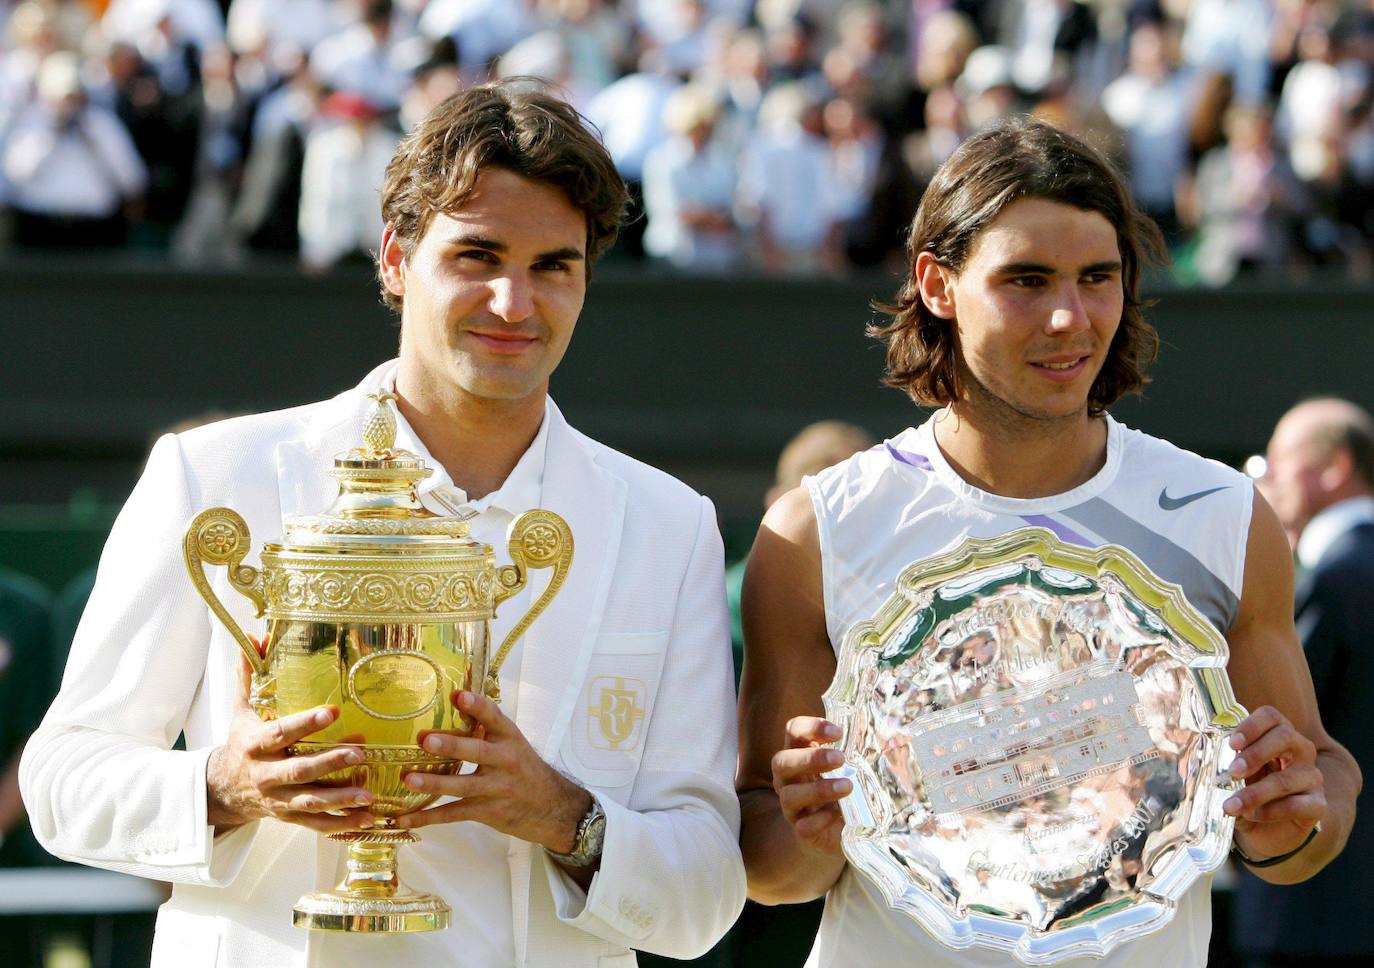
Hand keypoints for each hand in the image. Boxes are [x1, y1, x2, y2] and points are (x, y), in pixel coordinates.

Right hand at [206, 659, 374, 832]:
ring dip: (340, 800)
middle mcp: (266, 775)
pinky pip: (317, 825)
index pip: (281, 733)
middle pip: (298, 771)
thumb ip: (248, 674)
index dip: (304, 724)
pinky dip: (342, 825)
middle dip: (328, 763)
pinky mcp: (289, 817)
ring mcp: (278, 800)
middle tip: (360, 753)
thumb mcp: (239, 710)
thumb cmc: (241, 743)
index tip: (331, 712)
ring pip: (310, 802)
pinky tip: (369, 820)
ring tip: (370, 795)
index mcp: (255, 745)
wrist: (221, 790)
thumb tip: (253, 637)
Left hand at [396, 690, 588, 852]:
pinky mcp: (487, 812)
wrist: (551, 807)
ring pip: (463, 786)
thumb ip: (488, 728)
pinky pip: (454, 814)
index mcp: (510, 738)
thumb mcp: (514, 744)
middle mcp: (505, 761)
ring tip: (409, 779)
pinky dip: (428, 817)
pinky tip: (405, 818)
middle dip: (452, 746)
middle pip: (477, 752)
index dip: (477, 706)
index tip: (458, 695)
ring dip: (434, 783)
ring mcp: (497, 789)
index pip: (495, 717)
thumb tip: (454, 698)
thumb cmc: (524, 769)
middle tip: (426, 740)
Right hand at [772, 716, 850, 857]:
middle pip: (782, 761)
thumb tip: (893, 740)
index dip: (811, 727)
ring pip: (790, 795)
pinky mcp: (801, 831)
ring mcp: (791, 806)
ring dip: (818, 789)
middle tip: (840, 758)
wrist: (834, 833)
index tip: (838, 732)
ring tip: (847, 786)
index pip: (793, 731)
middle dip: (810, 758)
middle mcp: (787, 778)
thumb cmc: (841, 789)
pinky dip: (820, 820)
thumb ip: (858, 752)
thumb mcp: (847, 767)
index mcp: (798, 754)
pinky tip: (837, 814)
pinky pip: (803, 826)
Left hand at [1225, 705, 1325, 860]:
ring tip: (1231, 806)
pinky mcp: (1318, 804)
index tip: (1232, 743)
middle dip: (1255, 754)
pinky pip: (1297, 805)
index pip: (1271, 717)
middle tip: (1233, 772)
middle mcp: (1300, 750)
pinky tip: (1252, 815)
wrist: (1267, 830)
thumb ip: (1225, 766)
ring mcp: (1312, 777)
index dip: (1252, 726)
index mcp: (1277, 734)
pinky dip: (1270, 812)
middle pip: (1285, 736)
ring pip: (1287, 778)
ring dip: (1255, 793)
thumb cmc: (1249, 792)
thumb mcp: (1235, 776)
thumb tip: (1204, 764)